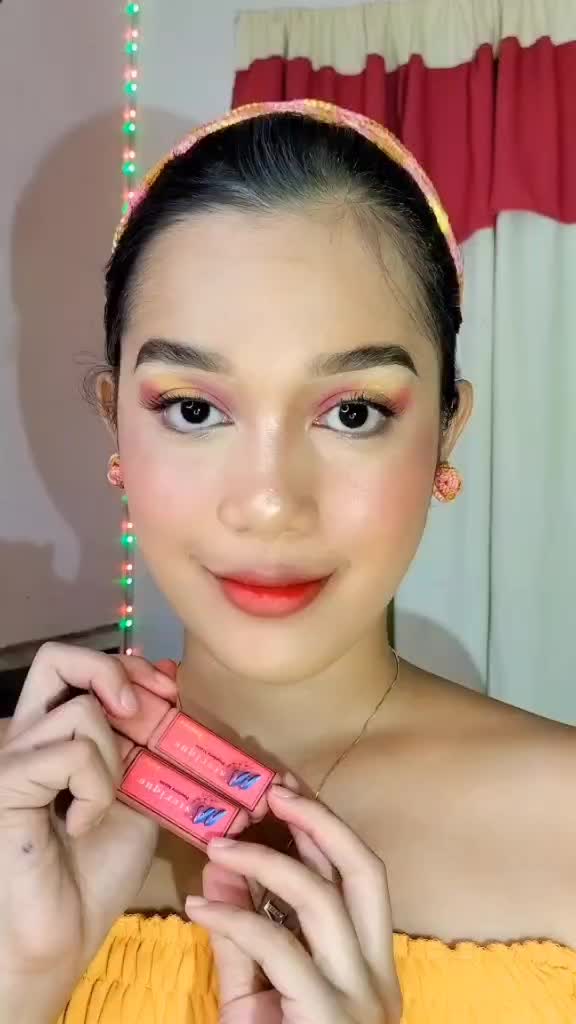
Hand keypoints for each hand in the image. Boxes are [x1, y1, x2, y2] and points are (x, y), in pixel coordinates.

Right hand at [0, 644, 179, 1009]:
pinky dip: (96, 789)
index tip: (168, 693)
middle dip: (112, 674)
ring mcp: (9, 757)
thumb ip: (146, 741)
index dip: (126, 668)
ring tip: (101, 807)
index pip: (77, 667)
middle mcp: (24, 736)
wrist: (62, 937)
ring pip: (82, 711)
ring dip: (115, 760)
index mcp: (51, 734)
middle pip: (56, 658)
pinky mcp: (5, 782)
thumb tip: (168, 677)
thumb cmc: (96, 872)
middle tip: (141, 714)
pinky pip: (73, 753)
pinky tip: (81, 825)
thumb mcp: (138, 792)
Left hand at [185, 782, 401, 1023]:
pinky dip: (233, 919)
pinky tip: (199, 908)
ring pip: (321, 900)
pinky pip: (277, 945)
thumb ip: (239, 938)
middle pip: (364, 872)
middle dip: (320, 821)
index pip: (358, 876)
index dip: (322, 827)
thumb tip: (218, 869)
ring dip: (264, 862)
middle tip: (273, 791)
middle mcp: (378, 976)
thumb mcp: (255, 994)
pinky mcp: (328, 1017)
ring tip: (217, 846)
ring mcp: (359, 996)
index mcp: (370, 966)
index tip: (285, 790)